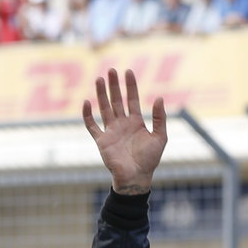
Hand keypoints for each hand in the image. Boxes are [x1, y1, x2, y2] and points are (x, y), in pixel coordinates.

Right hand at [82, 68, 166, 195]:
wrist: (136, 178)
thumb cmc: (150, 160)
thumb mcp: (160, 137)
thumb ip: (160, 118)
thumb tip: (159, 97)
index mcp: (136, 122)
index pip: (132, 99)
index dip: (130, 86)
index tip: (128, 71)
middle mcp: (122, 124)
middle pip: (117, 100)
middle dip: (114, 85)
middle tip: (111, 70)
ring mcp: (111, 131)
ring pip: (104, 108)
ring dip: (101, 94)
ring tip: (99, 79)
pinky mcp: (101, 141)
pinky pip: (92, 126)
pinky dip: (88, 115)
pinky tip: (86, 102)